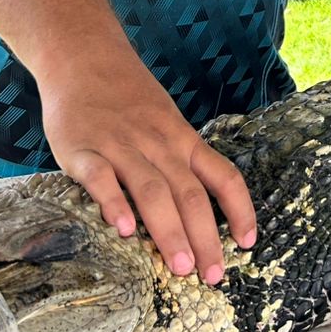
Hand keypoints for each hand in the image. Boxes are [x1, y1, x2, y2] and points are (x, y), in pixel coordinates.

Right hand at [40, 64, 257, 284]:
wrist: (83, 56)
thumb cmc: (128, 96)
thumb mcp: (166, 120)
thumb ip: (179, 160)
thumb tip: (199, 208)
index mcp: (182, 140)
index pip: (222, 176)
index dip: (240, 210)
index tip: (248, 243)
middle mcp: (157, 144)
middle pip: (189, 193)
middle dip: (204, 237)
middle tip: (212, 275)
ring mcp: (120, 146)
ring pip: (151, 190)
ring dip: (169, 230)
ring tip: (179, 267)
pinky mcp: (82, 149)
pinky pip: (100, 178)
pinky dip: (113, 202)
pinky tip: (123, 230)